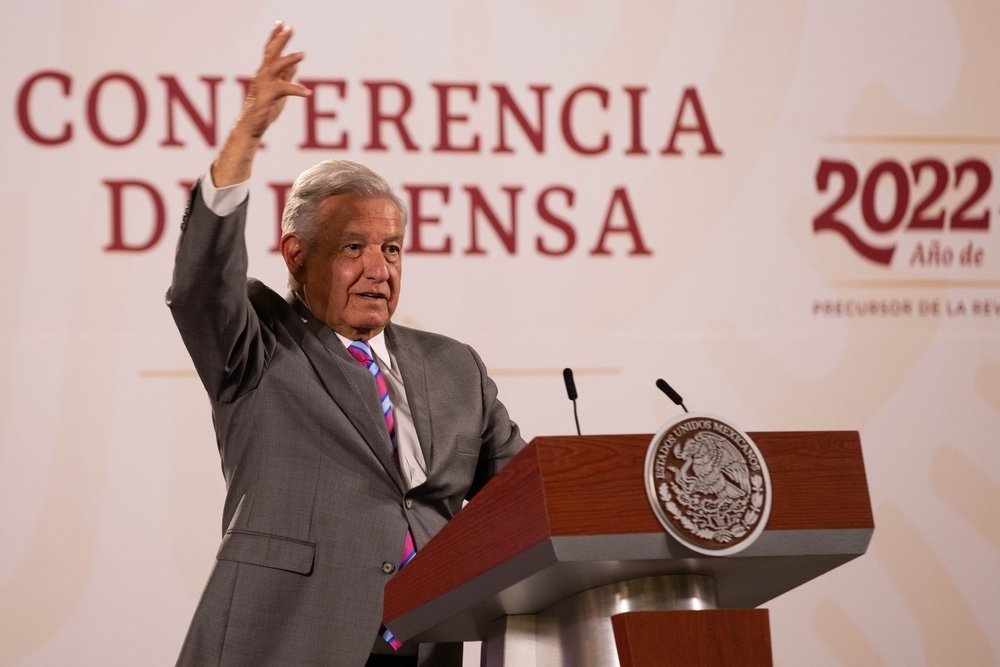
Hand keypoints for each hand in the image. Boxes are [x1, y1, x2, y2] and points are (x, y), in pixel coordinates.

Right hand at [238, 21, 310, 138]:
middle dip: (280, 40)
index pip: (269, 51)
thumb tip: (295, 65)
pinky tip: (307, 92)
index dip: (275, 37)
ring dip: (289, 59)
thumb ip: (286, 77)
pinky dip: (296, 89)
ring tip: (303, 54)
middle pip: (271, 53)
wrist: (250, 127)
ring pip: (276, 67)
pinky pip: (284, 89)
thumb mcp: (279, 92)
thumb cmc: (264, 110)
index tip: (282, 24)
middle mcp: (262, 76)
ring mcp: (263, 85)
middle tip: (289, 28)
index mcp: (265, 73)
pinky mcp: (267, 97)